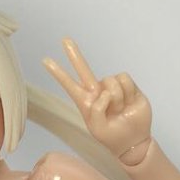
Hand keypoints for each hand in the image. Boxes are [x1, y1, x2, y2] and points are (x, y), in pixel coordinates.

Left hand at [44, 38, 152, 164]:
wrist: (133, 139)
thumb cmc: (112, 136)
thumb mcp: (97, 128)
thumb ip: (95, 110)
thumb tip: (104, 93)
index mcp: (85, 101)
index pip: (69, 84)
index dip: (58, 73)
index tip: (45, 60)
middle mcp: (97, 91)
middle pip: (83, 69)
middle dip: (74, 55)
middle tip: (64, 40)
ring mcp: (112, 87)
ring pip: (110, 80)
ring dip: (117, 98)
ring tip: (119, 111)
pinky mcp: (128, 86)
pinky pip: (124, 79)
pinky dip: (127, 92)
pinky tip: (128, 103)